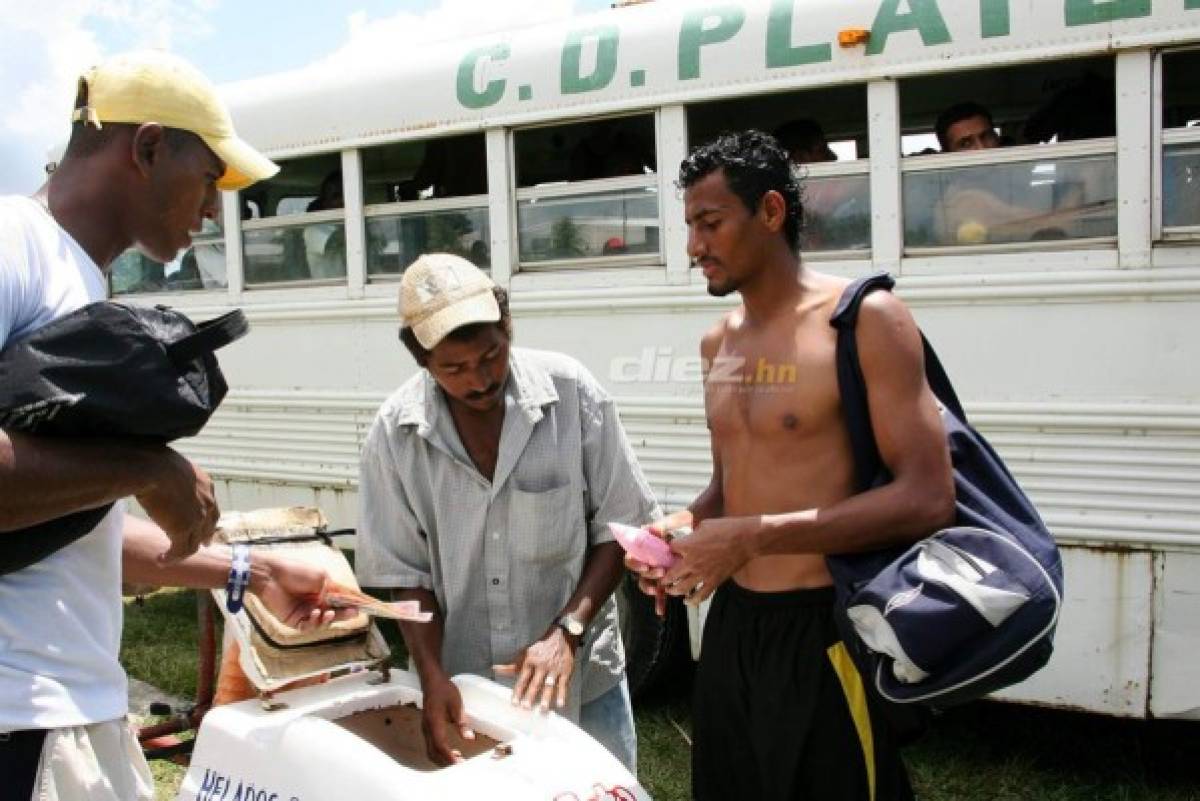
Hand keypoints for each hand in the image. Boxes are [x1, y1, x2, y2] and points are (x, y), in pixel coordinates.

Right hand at [136, 447, 218, 562]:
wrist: (151, 468)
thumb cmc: (151, 461)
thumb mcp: (169, 465)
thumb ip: (170, 475)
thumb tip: (155, 473)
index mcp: (204, 484)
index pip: (212, 505)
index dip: (209, 517)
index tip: (205, 524)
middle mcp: (207, 502)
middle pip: (209, 525)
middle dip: (206, 536)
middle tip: (204, 545)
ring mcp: (198, 517)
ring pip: (194, 542)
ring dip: (181, 553)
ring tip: (168, 558)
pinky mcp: (184, 529)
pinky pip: (181, 550)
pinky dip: (171, 558)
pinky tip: (160, 560)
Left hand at [249, 554, 355, 630]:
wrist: (270, 575)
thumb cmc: (295, 571)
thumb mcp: (320, 576)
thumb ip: (333, 589)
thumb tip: (345, 599)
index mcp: (322, 591)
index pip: (340, 600)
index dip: (350, 604)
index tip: (362, 607)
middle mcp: (315, 603)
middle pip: (334, 613)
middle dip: (344, 614)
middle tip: (354, 613)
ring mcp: (305, 612)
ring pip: (322, 622)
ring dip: (328, 619)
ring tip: (329, 613)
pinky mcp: (293, 620)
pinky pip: (307, 627)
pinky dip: (313, 623)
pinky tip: (315, 614)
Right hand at [419, 672, 474, 765]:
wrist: (431, 681)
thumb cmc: (444, 690)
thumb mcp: (456, 704)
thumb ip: (462, 721)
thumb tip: (469, 738)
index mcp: (434, 722)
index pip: (439, 744)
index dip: (448, 756)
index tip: (458, 763)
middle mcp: (427, 728)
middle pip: (432, 751)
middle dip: (444, 761)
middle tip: (459, 764)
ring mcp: (425, 728)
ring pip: (430, 749)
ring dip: (441, 757)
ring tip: (456, 759)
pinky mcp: (427, 727)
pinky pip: (430, 744)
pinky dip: (439, 751)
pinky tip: (450, 751)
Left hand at [494, 627, 576, 711]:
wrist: (560, 638)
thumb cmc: (539, 649)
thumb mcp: (524, 654)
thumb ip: (511, 666)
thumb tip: (494, 669)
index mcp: (530, 662)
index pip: (523, 679)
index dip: (518, 691)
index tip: (514, 703)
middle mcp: (541, 666)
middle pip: (535, 683)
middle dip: (530, 695)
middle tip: (526, 707)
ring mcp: (554, 669)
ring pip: (549, 685)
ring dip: (546, 697)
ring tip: (543, 708)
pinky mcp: (565, 672)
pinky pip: (563, 685)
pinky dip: (562, 695)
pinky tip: (560, 705)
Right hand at [624, 511, 692, 616]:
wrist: (710, 525)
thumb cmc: (693, 521)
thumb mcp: (680, 520)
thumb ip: (664, 525)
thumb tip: (648, 528)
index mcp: (648, 545)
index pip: (632, 556)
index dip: (635, 563)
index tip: (646, 566)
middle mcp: (650, 558)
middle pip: (640, 572)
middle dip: (647, 577)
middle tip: (660, 574)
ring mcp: (658, 569)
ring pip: (649, 583)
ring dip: (652, 589)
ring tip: (658, 592)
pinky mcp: (668, 578)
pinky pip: (661, 591)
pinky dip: (660, 601)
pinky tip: (661, 612)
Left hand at [662, 515, 761, 604]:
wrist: (746, 539)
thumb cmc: (726, 528)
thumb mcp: (703, 524)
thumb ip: (692, 535)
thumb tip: (687, 539)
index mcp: (687, 545)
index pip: (669, 550)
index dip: (667, 551)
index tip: (668, 552)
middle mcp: (692, 561)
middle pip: (670, 574)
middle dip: (664, 578)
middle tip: (661, 579)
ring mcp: (703, 574)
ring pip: (682, 588)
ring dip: (674, 591)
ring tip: (670, 591)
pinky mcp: (714, 581)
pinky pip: (701, 595)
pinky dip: (692, 600)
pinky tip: (687, 601)